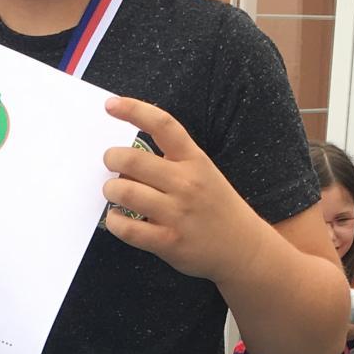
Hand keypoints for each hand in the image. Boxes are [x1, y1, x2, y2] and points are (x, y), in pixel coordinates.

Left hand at [100, 99, 253, 279]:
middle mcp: (186, 183)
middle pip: (132, 160)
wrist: (243, 248)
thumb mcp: (204, 172)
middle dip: (111, 159)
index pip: (163, 125)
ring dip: (110, 190)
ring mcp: (177, 213)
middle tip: (110, 163)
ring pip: (125, 192)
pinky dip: (115, 222)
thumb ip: (172, 162)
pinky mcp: (168, 241)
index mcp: (195, 160)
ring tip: (113, 193)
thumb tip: (127, 158)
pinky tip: (118, 218)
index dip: (133, 110)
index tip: (110, 105)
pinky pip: (128, 228)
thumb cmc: (217, 207)